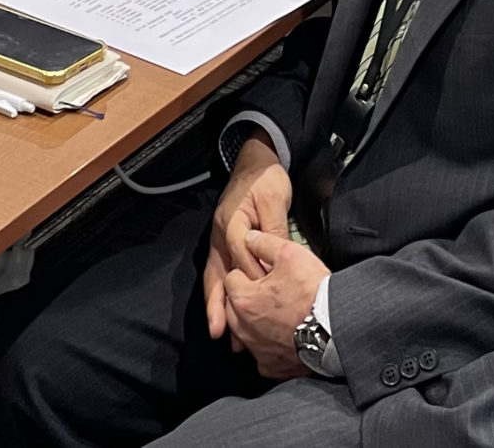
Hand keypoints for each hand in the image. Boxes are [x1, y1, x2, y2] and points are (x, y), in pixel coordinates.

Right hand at [204, 138, 291, 339]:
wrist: (256, 162)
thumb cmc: (266, 179)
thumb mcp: (274, 199)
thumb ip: (274, 230)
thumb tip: (278, 259)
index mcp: (232, 221)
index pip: (241, 254)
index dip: (254, 276)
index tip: (266, 296)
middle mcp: (220, 234)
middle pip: (215, 273)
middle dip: (217, 303)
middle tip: (219, 331)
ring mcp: (219, 241)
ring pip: (214, 277)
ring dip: (216, 305)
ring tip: (220, 332)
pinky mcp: (224, 245)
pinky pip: (220, 273)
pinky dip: (220, 295)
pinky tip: (225, 314)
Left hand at [222, 228, 328, 376]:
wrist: (336, 328)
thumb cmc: (312, 291)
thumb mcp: (290, 253)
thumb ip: (264, 243)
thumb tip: (249, 238)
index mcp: (243, 298)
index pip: (232, 278)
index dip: (248, 272)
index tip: (264, 274)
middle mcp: (243, 327)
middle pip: (234, 307)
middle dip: (246, 298)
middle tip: (271, 293)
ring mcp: (256, 350)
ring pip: (244, 332)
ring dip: (255, 323)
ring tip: (278, 314)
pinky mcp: (271, 367)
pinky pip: (262, 356)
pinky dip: (269, 347)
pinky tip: (284, 337)